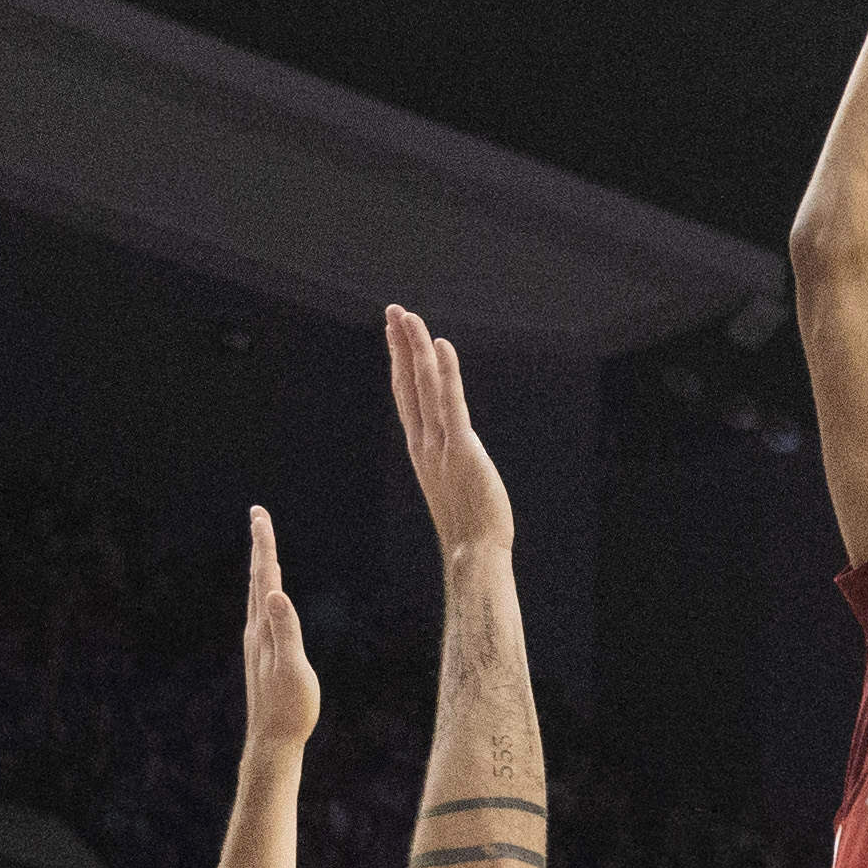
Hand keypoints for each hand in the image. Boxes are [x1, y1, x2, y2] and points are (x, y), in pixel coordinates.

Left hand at [233, 507, 314, 759]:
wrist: (272, 741)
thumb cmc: (289, 708)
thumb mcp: (292, 668)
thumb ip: (286, 630)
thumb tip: (275, 593)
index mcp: (264, 628)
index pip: (264, 577)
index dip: (264, 545)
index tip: (259, 515)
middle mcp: (256, 629)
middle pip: (257, 578)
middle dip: (260, 546)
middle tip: (258, 516)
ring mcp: (258, 642)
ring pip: (258, 594)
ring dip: (261, 567)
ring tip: (263, 547)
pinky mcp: (263, 653)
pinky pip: (262, 611)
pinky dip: (265, 591)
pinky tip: (268, 595)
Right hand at [382, 303, 510, 558]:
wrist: (474, 556)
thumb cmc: (470, 529)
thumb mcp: (454, 487)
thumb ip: (449, 465)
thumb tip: (454, 458)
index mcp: (422, 449)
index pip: (407, 397)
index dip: (399, 364)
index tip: (395, 335)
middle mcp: (424, 443)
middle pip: (407, 384)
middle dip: (400, 345)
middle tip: (393, 311)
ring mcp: (439, 445)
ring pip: (423, 387)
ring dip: (415, 347)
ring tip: (407, 316)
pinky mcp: (461, 450)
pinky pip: (451, 403)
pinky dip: (445, 372)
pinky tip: (440, 344)